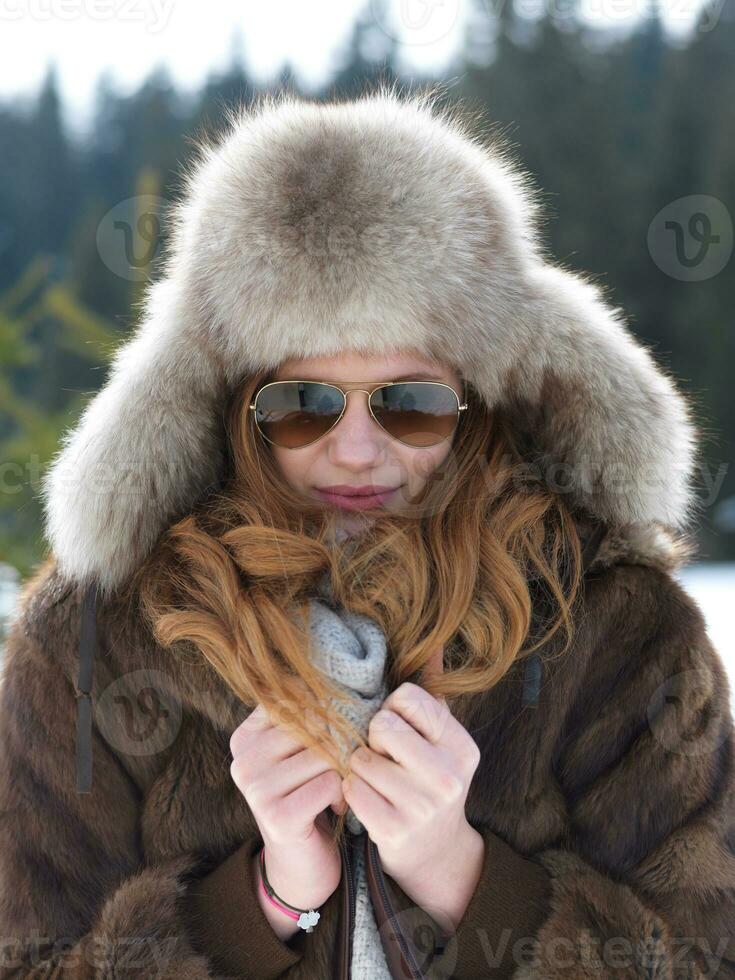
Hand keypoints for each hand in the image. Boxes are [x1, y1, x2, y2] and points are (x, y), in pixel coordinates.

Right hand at [229, 702, 344, 932]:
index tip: (331, 736)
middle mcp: (243, 760)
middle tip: (339, 767)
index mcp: (245, 737)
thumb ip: (309, 717)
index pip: (295, 699)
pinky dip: (342, 794)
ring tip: (334, 789)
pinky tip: (333, 807)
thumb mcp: (302, 751)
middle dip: (339, 742)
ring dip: (342, 771)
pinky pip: (330, 782)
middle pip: (313, 724)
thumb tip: (343, 685)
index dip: (326, 710)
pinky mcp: (277, 816)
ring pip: (325, 753)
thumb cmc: (307, 796)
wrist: (300, 865)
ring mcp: (257, 789)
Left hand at [342, 648, 483, 924]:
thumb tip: (432, 644)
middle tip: (383, 753)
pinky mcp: (394, 830)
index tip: (397, 725)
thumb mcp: (440, 738)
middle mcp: (448, 775)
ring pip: (361, 758)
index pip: (410, 698)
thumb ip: (433, 692)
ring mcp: (422, 806)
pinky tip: (368, 798)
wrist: (435, 850)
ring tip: (377, 777)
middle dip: (373, 737)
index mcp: (461, 745)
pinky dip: (352, 791)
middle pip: (382, 726)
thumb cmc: (429, 778)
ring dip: (360, 766)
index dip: (393, 708)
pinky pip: (351, 789)